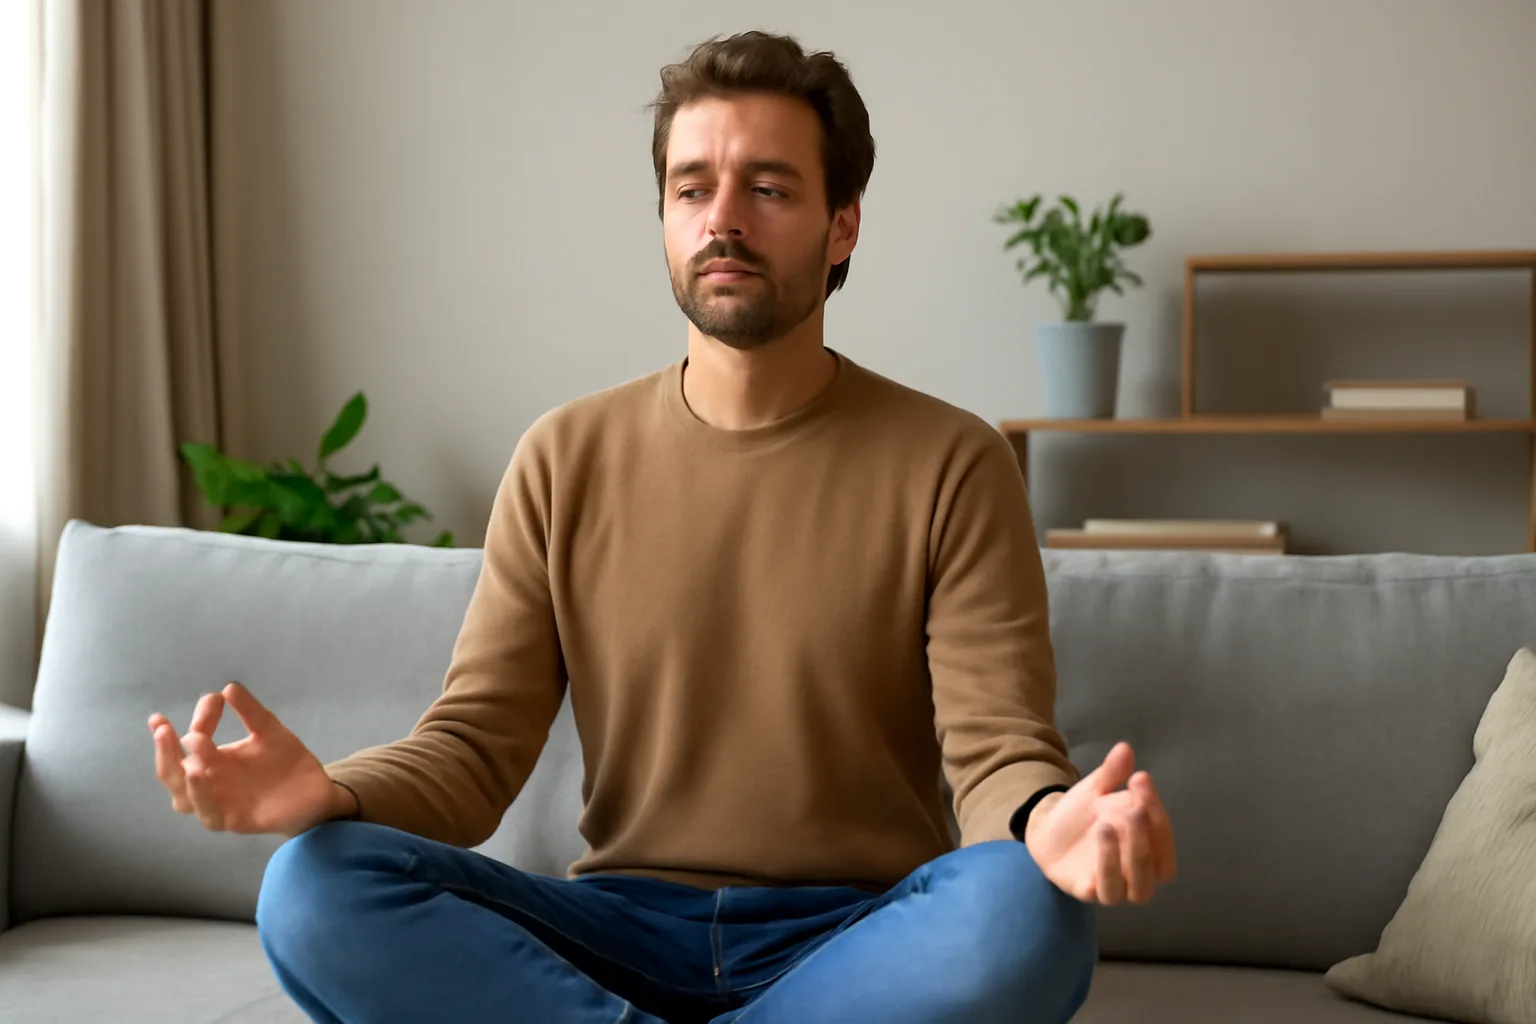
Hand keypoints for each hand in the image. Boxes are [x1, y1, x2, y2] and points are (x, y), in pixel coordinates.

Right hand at [148, 682, 354, 836]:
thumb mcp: (269, 732)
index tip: (214, 699)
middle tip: (163, 727)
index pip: (191, 741)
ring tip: (185, 748)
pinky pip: (208, 814)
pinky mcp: (232, 820)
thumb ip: (250, 712)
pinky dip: (200, 795)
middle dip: (166, 749)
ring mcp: (217, 803)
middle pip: (173, 770)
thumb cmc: (285, 763)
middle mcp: (208, 782)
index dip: (200, 719)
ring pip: (183, 796)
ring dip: (178, 773)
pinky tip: (198, 774)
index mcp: (212, 760)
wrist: (315, 793)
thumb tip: (229, 686)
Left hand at [1025, 741, 1175, 904]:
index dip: (1158, 811)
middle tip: (1135, 808)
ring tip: (1105, 825)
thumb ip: (1111, 773)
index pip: (1164, 836)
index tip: (1140, 779)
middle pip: (1158, 869)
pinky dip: (1104, 873)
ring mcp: (1116, 885)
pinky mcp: (1088, 892)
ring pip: (1138, 890)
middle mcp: (1138, 871)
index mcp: (1148, 845)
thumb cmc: (1082, 813)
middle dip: (1148, 838)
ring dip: (1128, 859)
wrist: (1045, 829)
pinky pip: (1103, 893)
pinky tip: (1095, 851)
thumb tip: (1124, 747)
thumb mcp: (1096, 789)